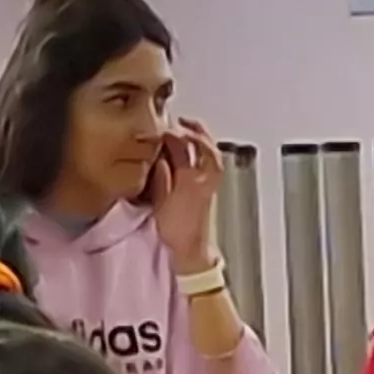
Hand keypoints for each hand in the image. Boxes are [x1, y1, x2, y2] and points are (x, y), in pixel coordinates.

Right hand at [153, 120, 226, 273]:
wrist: (192, 251)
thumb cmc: (176, 231)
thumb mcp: (160, 203)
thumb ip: (160, 178)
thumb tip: (160, 159)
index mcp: (189, 180)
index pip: (183, 149)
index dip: (173, 136)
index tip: (163, 130)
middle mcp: (203, 180)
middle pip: (205, 148)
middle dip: (195, 131)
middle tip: (183, 122)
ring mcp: (210, 184)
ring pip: (212, 154)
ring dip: (203, 139)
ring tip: (192, 131)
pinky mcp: (210, 190)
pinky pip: (213, 163)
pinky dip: (207, 152)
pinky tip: (197, 151)